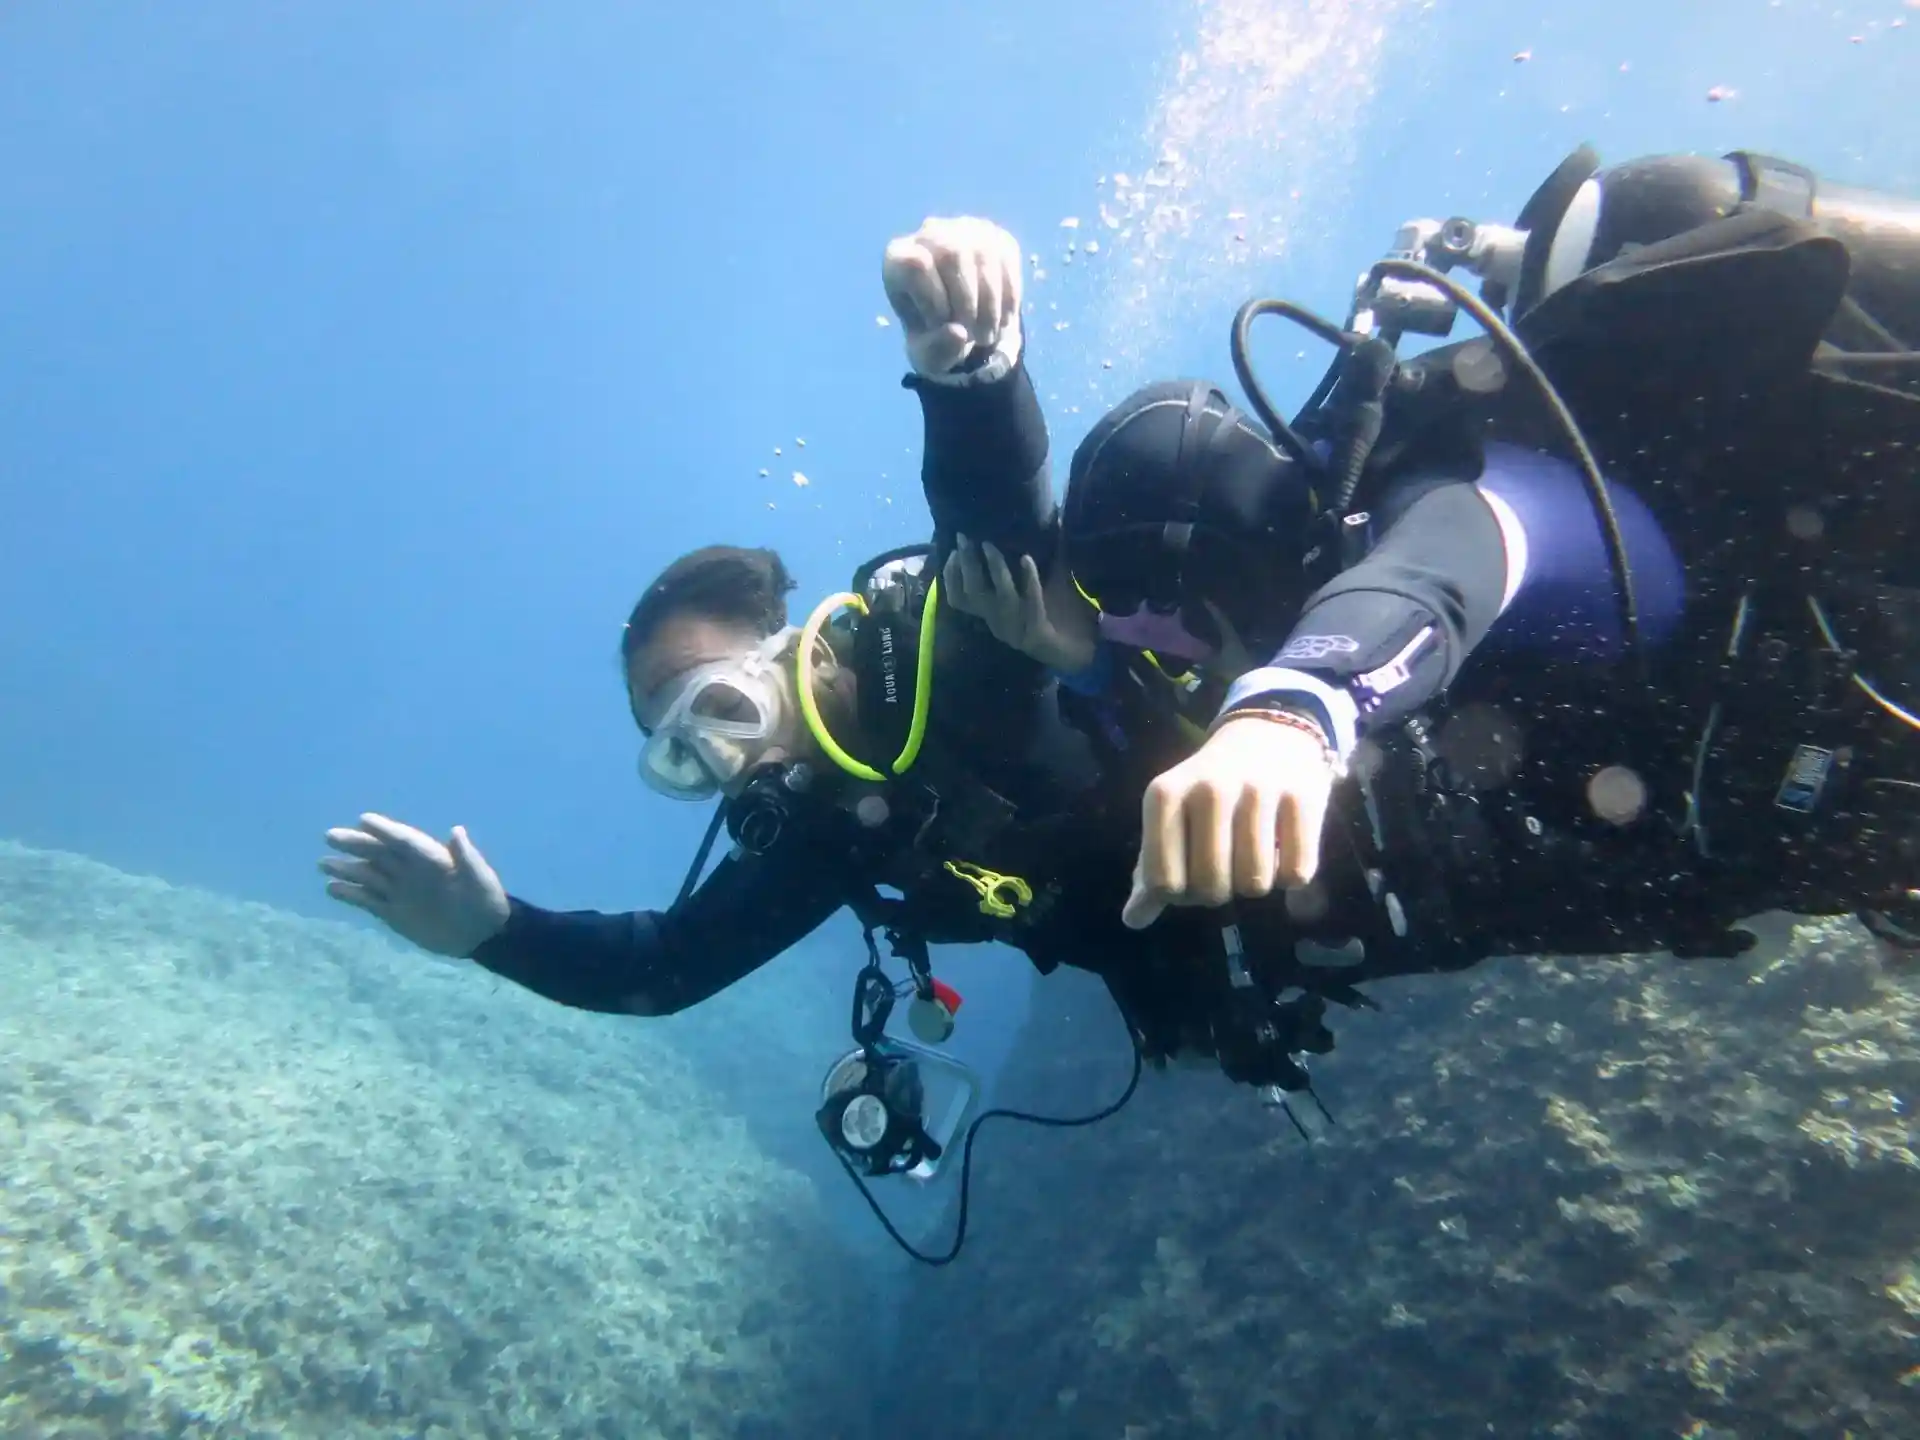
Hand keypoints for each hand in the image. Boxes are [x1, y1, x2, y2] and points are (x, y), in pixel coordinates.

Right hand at [320, 813, 509, 956]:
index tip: (364, 819)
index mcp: (430, 858)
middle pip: (379, 853)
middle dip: (356, 844)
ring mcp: (399, 891)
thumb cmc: (484, 899)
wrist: (482, 933)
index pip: (403, 840)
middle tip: (330, 835)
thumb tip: (456, 830)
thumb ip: (466, 856)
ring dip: (346, 868)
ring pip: (368, 875)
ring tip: (323, 863)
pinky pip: (367, 900)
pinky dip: (350, 894)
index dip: (385, 829)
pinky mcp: (392, 912)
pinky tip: (331, 888)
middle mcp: (410, 870)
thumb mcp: (478, 877)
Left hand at [882, 216, 1023, 376]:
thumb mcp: (928, 354)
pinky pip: (1007, 261)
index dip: (933, 300)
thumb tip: (959, 334)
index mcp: (898, 258)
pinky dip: (1008, 297)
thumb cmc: (935, 334)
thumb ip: (935, 349)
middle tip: (975, 338)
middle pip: (951, 254)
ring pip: (983, 255)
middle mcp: (930, 234)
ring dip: (990, 303)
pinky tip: (1003, 320)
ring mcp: (966, 230)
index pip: (915, 264)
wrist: (964, 325)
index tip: (941, 327)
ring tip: (988, 335)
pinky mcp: (997, 238)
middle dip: (967, 303)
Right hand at [943, 533, 1097, 673]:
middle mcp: (999, 624)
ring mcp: (1017, 630)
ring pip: (999, 597)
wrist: (1084, 654)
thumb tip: (1033, 526)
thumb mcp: (1036, 591)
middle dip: (966, 564)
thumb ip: (1025, 567)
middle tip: (966, 538)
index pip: (959, 599)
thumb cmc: (1059, 619)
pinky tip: (1027, 559)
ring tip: (991, 545)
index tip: (952, 550)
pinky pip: (1030, 603)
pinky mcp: (1038, 633)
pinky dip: (1028, 580)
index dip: (950, 576)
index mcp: (994, 616)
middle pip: (972, 594)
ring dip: (995, 569)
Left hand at [1122, 714, 1337, 929]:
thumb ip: (1151, 871)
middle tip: (1224, 867)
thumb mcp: (1171, 818)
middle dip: (1218, 892)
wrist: (1268, 732)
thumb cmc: (1210, 788)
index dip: (1179, 895)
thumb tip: (1133, 921)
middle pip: (1211, 888)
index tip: (1189, 875)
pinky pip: (1297, 873)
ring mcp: (1258, 791)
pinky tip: (1284, 849)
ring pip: (1255, 884)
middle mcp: (1209, 790)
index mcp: (1165, 795)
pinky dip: (1291, 875)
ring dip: (1255, 884)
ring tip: (1252, 855)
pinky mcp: (1304, 797)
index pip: (1164, 882)